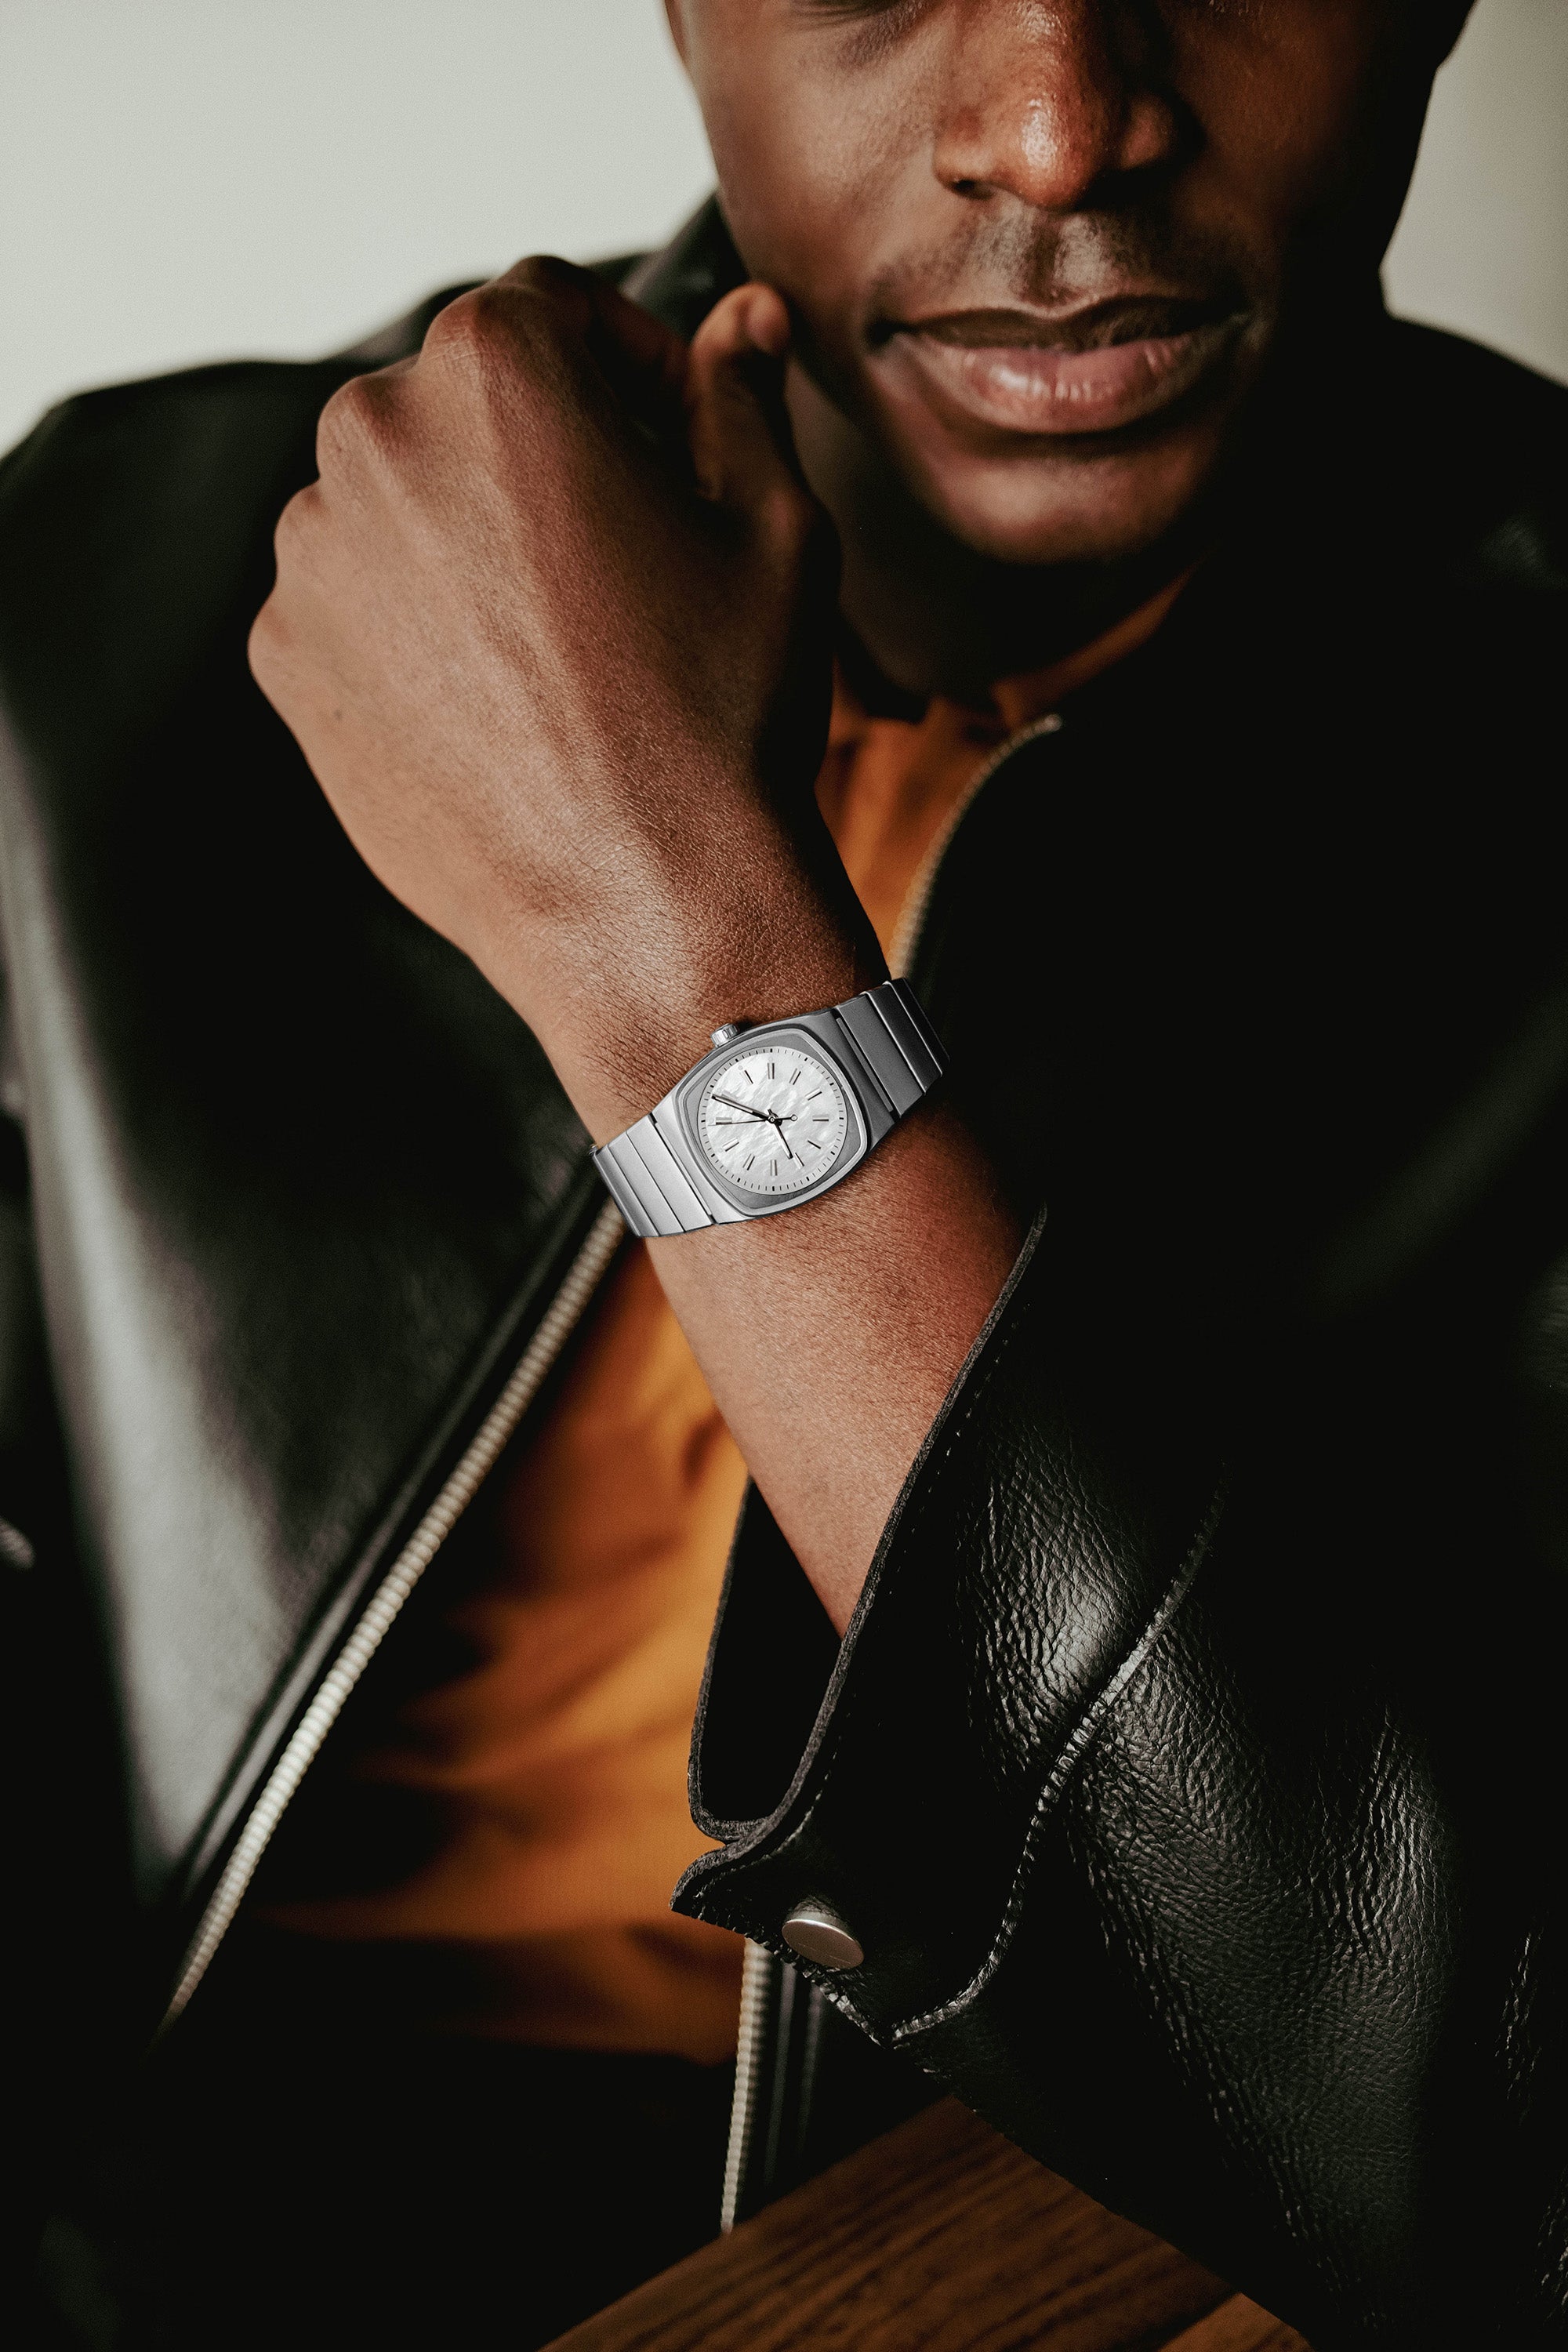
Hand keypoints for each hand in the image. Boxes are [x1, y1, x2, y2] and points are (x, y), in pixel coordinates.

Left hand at [248, 258, 882, 1136]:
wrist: (649, 909)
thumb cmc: (720, 719)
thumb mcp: (774, 526)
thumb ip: (740, 393)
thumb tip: (742, 320)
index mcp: (493, 372)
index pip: (551, 305)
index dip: (630, 367)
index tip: (669, 444)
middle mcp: (373, 439)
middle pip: (460, 401)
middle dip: (540, 453)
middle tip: (625, 561)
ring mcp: (313, 557)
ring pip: (400, 501)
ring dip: (470, 539)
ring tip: (564, 648)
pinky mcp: (287, 658)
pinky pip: (354, 603)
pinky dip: (416, 629)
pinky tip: (504, 703)